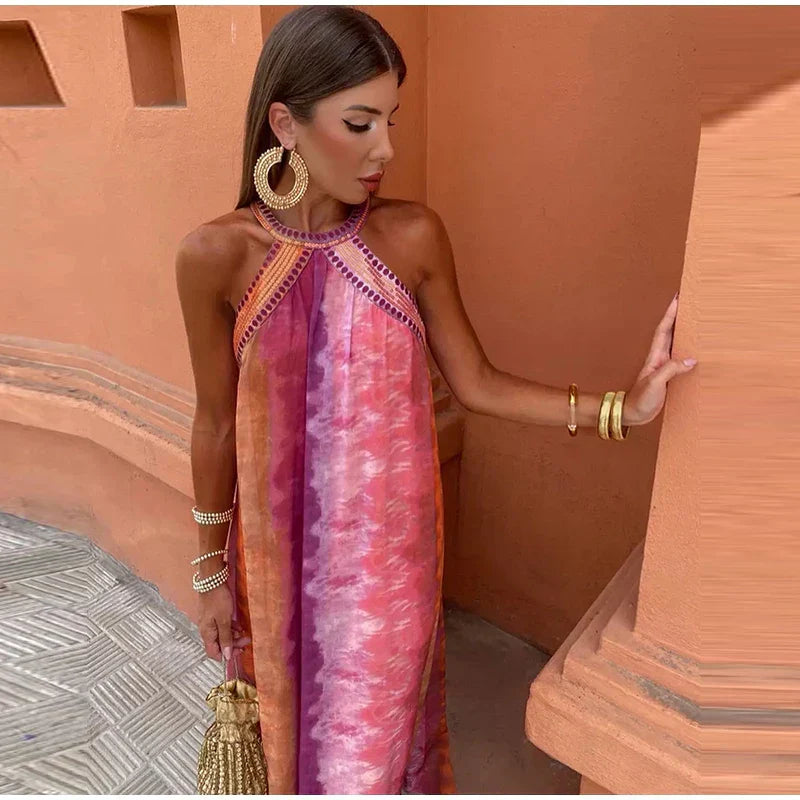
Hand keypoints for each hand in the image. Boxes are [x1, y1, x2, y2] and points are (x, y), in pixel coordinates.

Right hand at [198, 584, 251, 661]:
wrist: (212, 580)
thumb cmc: (217, 599)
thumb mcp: (224, 620)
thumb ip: (226, 638)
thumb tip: (226, 656)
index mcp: (207, 633)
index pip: (214, 653)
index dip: (226, 655)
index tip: (239, 651)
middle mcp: (206, 630)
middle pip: (219, 644)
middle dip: (233, 644)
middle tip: (246, 640)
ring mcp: (209, 622)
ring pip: (222, 635)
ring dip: (233, 636)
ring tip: (244, 632)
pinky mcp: (213, 615)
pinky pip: (222, 626)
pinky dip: (230, 627)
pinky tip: (239, 625)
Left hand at [624, 293, 696, 425]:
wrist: (633, 414)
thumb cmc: (640, 399)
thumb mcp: (656, 382)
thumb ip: (671, 369)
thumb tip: (691, 360)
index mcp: (656, 356)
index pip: (664, 330)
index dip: (670, 314)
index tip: (677, 298)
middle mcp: (660, 358)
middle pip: (671, 333)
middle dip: (679, 317)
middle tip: (690, 303)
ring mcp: (664, 367)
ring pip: (677, 344)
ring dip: (685, 332)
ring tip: (697, 320)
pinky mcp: (669, 377)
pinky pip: (681, 359)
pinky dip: (689, 352)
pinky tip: (697, 351)